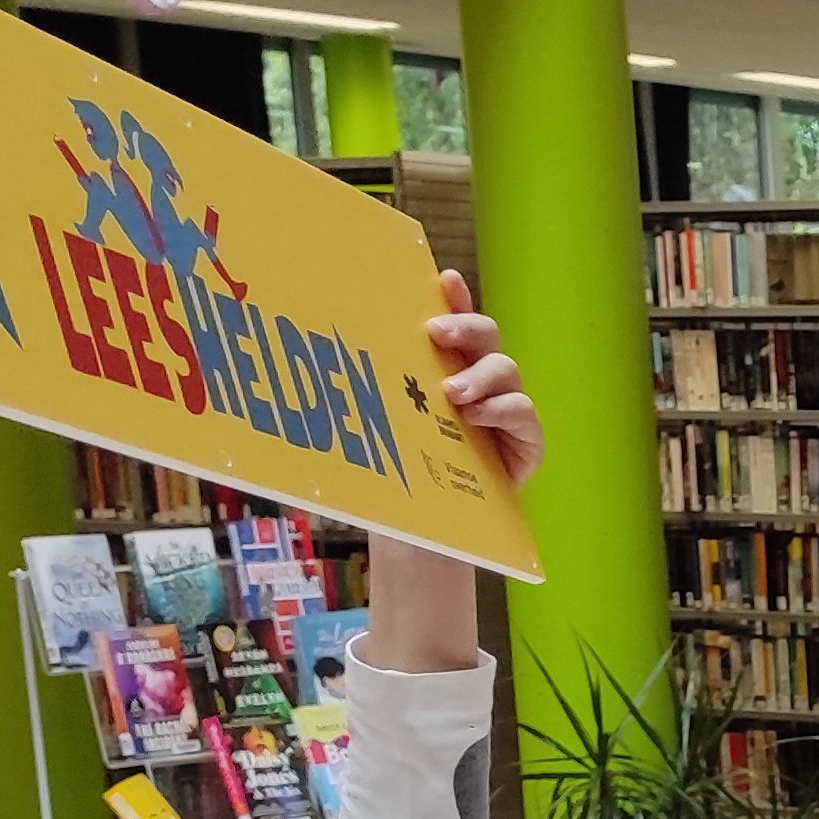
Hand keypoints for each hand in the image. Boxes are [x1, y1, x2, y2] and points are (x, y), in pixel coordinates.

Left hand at [358, 276, 540, 676]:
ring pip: (507, 369)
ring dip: (481, 376)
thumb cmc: (393, 478)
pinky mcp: (525, 443)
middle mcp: (477, 382)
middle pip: (485, 334)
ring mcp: (504, 411)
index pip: (452, 320)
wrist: (421, 538)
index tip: (442, 279)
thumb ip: (353, 397)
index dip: (454, 296)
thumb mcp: (369, 431)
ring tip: (453, 397)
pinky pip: (525, 414)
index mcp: (441, 368)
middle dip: (466, 327)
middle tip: (436, 333)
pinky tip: (477, 422)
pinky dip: (504, 412)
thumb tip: (293, 361)